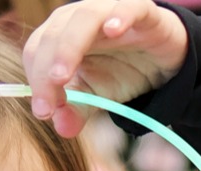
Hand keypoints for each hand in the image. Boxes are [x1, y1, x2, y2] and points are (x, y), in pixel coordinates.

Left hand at [23, 0, 187, 137]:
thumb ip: (76, 109)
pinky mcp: (142, 9)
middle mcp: (79, 17)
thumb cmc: (123, 70)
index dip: (36, 81)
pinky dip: (120, 16)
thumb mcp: (97, 96)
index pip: (36, 51)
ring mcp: (109, 9)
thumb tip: (61, 128)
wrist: (164, 61)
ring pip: (83, 17)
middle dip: (45, 71)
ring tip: (62, 76)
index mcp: (61, 34)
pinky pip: (129, 6)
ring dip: (69, 47)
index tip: (43, 112)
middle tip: (47, 106)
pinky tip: (113, 31)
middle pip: (53, 34)